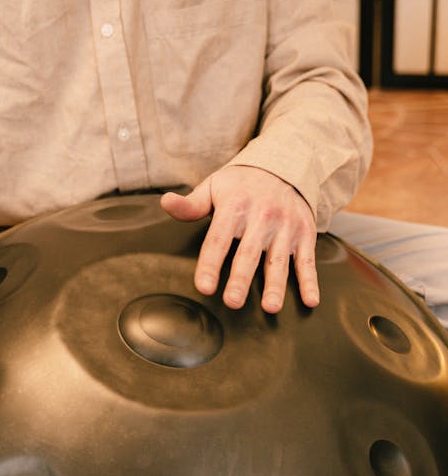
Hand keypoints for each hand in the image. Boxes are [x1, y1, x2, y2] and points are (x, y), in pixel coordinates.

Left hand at [161, 167, 317, 313]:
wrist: (284, 166)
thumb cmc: (240, 186)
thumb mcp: (214, 187)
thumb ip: (191, 204)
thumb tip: (165, 203)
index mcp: (235, 207)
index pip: (218, 239)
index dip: (210, 264)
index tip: (203, 287)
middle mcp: (262, 217)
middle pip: (249, 253)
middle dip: (241, 279)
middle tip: (232, 302)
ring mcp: (285, 227)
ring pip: (278, 261)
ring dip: (276, 285)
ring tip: (271, 308)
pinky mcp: (305, 234)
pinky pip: (307, 261)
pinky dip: (311, 282)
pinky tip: (310, 301)